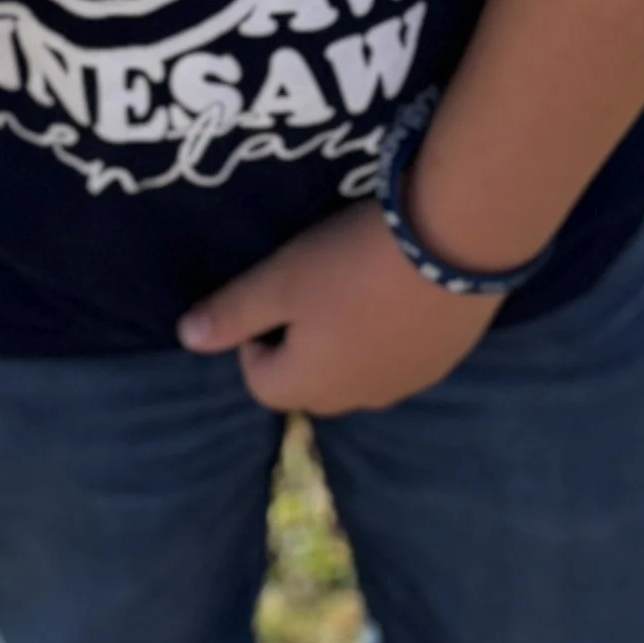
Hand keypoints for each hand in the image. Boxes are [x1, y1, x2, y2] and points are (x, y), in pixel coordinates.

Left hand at [178, 204, 498, 414]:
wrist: (456, 242)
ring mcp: (407, 384)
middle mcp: (357, 400)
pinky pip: (401, 357)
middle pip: (310, 382)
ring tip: (359, 281)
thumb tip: (186, 338)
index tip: (276, 290)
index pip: (259, 380)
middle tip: (315, 283)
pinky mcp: (445, 362)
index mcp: (309, 386)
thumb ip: (232, 313)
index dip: (255, 336)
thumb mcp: (280, 279)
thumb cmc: (351, 262)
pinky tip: (401, 287)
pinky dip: (392, 332)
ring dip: (349, 339)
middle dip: (301, 343)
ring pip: (358, 371)